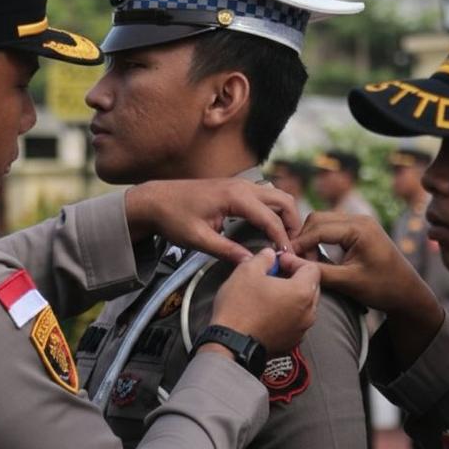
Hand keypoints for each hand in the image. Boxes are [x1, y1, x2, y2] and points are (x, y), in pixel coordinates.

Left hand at [124, 179, 300, 264]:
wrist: (155, 200)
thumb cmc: (173, 218)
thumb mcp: (198, 239)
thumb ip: (226, 251)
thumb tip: (251, 264)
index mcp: (235, 197)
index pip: (271, 218)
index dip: (283, 239)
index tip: (288, 257)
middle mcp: (242, 186)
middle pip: (283, 200)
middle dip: (293, 223)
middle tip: (292, 247)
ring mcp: (240, 184)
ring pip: (276, 195)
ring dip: (285, 215)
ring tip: (284, 239)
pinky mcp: (236, 188)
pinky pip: (265, 196)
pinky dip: (275, 210)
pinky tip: (270, 228)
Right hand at [210, 249, 318, 354]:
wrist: (230, 344)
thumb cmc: (239, 308)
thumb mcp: (247, 270)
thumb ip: (264, 258)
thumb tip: (270, 255)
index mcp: (302, 292)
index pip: (312, 268)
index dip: (294, 260)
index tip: (278, 262)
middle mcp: (308, 313)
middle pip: (311, 287)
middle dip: (295, 278)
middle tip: (274, 275)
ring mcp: (301, 330)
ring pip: (304, 306)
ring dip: (291, 297)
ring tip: (269, 294)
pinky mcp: (291, 342)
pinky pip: (295, 322)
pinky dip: (286, 314)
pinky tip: (267, 312)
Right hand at [282, 213, 444, 365]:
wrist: (407, 293)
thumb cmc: (382, 288)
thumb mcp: (348, 282)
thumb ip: (317, 271)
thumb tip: (286, 262)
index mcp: (360, 228)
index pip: (317, 228)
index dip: (298, 245)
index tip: (285, 261)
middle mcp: (359, 219)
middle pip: (317, 220)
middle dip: (303, 240)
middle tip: (297, 263)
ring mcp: (360, 222)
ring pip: (322, 222)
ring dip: (309, 240)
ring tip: (306, 263)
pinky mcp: (358, 230)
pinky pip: (331, 228)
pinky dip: (319, 240)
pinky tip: (316, 258)